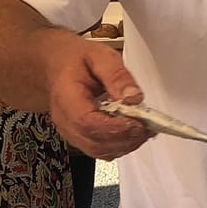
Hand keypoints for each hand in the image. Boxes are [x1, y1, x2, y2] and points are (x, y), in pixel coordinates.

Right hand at [44, 37, 150, 158]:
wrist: (59, 67)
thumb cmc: (76, 61)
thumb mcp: (99, 56)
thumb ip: (117, 75)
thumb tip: (133, 97)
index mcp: (66, 97)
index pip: (87, 123)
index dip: (115, 128)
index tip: (138, 122)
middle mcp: (65, 121)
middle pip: (95, 142)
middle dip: (126, 138)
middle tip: (148, 125)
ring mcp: (71, 133)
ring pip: (100, 151)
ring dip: (126, 144)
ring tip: (145, 128)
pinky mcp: (80, 138)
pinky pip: (101, 150)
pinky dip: (120, 145)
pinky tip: (133, 132)